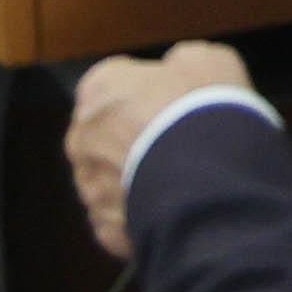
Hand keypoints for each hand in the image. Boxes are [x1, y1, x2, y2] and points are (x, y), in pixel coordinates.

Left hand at [64, 43, 259, 259]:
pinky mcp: (106, 229)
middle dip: (135, 140)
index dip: (146, 94)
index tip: (173, 102)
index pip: (112, 84)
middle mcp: (83, 136)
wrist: (208, 183)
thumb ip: (182, 63)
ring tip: (182, 185)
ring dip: (137, 181)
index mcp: (100, 88)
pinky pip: (121, 221)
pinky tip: (175, 212)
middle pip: (107, 135)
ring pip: (112, 182)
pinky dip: (142, 217)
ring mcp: (91, 187)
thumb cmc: (205, 112)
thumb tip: (180, 68)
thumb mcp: (208, 61)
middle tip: (179, 146)